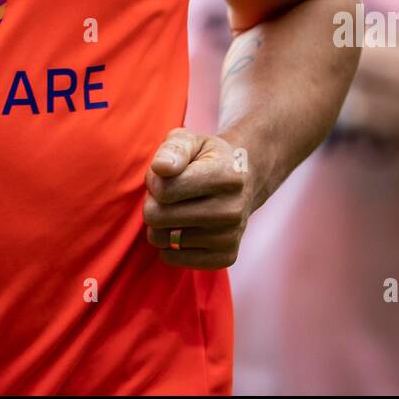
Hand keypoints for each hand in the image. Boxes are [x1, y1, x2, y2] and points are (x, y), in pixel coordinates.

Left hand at [143, 127, 253, 269]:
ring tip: (178, 208)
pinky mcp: (226, 257)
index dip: (154, 180)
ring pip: (161, 239)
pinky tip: (184, 227)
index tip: (165, 174)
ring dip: (160, 223)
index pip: (164, 190)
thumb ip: (173, 149)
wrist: (245, 180)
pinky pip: (171, 258)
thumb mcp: (190, 140)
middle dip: (153, 202)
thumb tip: (160, 168)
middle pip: (158, 217)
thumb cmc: (207, 158)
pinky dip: (168, 244)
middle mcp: (232, 210)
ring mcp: (230, 237)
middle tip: (167, 193)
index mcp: (225, 176)